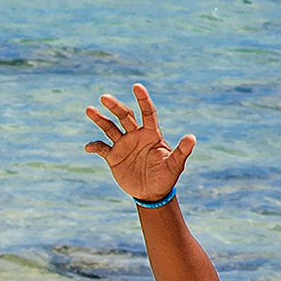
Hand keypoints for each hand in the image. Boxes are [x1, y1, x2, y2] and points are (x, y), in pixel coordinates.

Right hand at [85, 83, 193, 201]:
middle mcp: (136, 136)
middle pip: (124, 116)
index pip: (147, 112)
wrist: (153, 194)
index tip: (137, 86)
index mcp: (151, 134)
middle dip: (115, 106)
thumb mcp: (175, 165)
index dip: (143, 99)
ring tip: (89, 110)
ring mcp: (123, 145)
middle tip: (104, 97)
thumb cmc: (166, 177)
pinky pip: (101, 148)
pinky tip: (88, 147)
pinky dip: (94, 146)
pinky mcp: (113, 157)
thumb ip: (182, 151)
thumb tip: (192, 137)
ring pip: (109, 127)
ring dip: (100, 119)